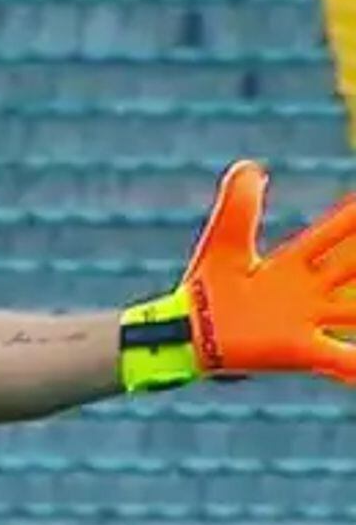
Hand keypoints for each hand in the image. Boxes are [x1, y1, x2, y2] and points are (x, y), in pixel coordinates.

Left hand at [176, 161, 355, 381]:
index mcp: (295, 264)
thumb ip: (239, 207)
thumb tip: (250, 166)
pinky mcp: (299, 349)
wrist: (186, 333)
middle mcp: (309, 292)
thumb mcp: (224, 242)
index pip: (338, 233)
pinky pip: (341, 358)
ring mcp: (307, 321)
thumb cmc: (207, 290)